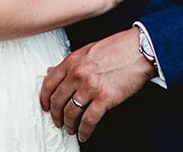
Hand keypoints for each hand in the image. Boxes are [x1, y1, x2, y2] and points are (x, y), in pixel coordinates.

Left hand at [39, 28, 154, 142]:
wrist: (138, 49)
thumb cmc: (117, 48)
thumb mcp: (87, 50)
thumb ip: (70, 63)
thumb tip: (52, 70)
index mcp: (72, 61)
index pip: (49, 83)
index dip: (44, 98)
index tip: (45, 106)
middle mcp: (78, 74)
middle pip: (58, 101)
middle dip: (55, 115)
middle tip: (57, 121)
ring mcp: (90, 87)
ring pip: (71, 113)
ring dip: (69, 124)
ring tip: (70, 129)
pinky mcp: (104, 98)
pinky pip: (88, 120)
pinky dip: (84, 131)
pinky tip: (84, 134)